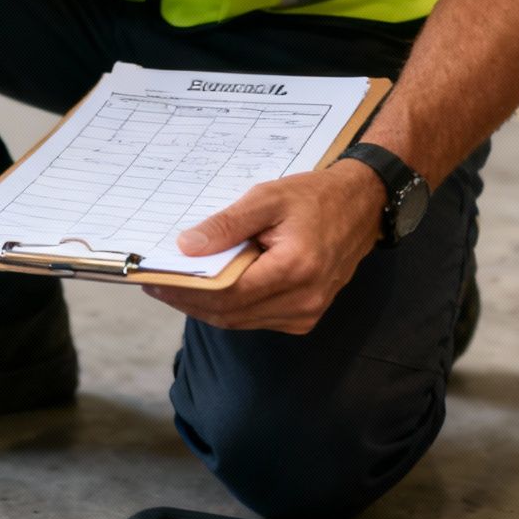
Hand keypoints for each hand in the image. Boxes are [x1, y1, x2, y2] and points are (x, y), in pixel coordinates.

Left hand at [146, 160, 383, 333]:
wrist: (362, 206)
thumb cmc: (316, 198)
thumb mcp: (267, 198)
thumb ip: (226, 224)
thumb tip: (186, 246)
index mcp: (295, 268)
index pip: (227, 293)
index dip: (186, 291)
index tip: (155, 281)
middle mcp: (303, 299)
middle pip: (229, 312)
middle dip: (188, 301)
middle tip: (157, 286)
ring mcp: (306, 313)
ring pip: (239, 320)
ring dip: (205, 307)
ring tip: (175, 287)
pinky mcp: (304, 317)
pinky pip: (254, 319)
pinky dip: (229, 307)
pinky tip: (209, 291)